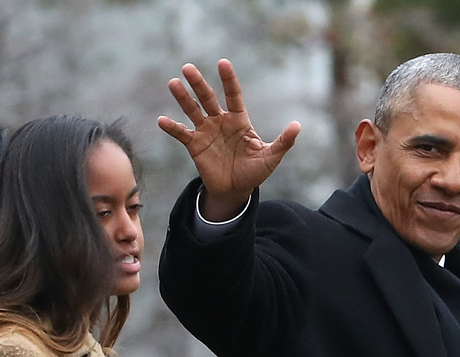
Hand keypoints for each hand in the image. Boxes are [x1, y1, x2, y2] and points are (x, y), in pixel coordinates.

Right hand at [157, 59, 300, 220]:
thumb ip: (283, 141)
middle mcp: (220, 121)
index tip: (222, 63)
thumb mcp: (271, 157)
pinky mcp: (194, 145)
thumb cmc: (255, 171)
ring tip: (173, 83)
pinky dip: (172, 128)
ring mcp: (206, 132)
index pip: (233, 94)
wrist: (236, 190)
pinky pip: (181, 134)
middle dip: (198, 83)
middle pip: (208, 98)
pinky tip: (161, 120)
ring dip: (182, 98)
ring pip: (192, 110)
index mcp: (239, 120)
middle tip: (188, 67)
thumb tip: (298, 125)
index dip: (228, 80)